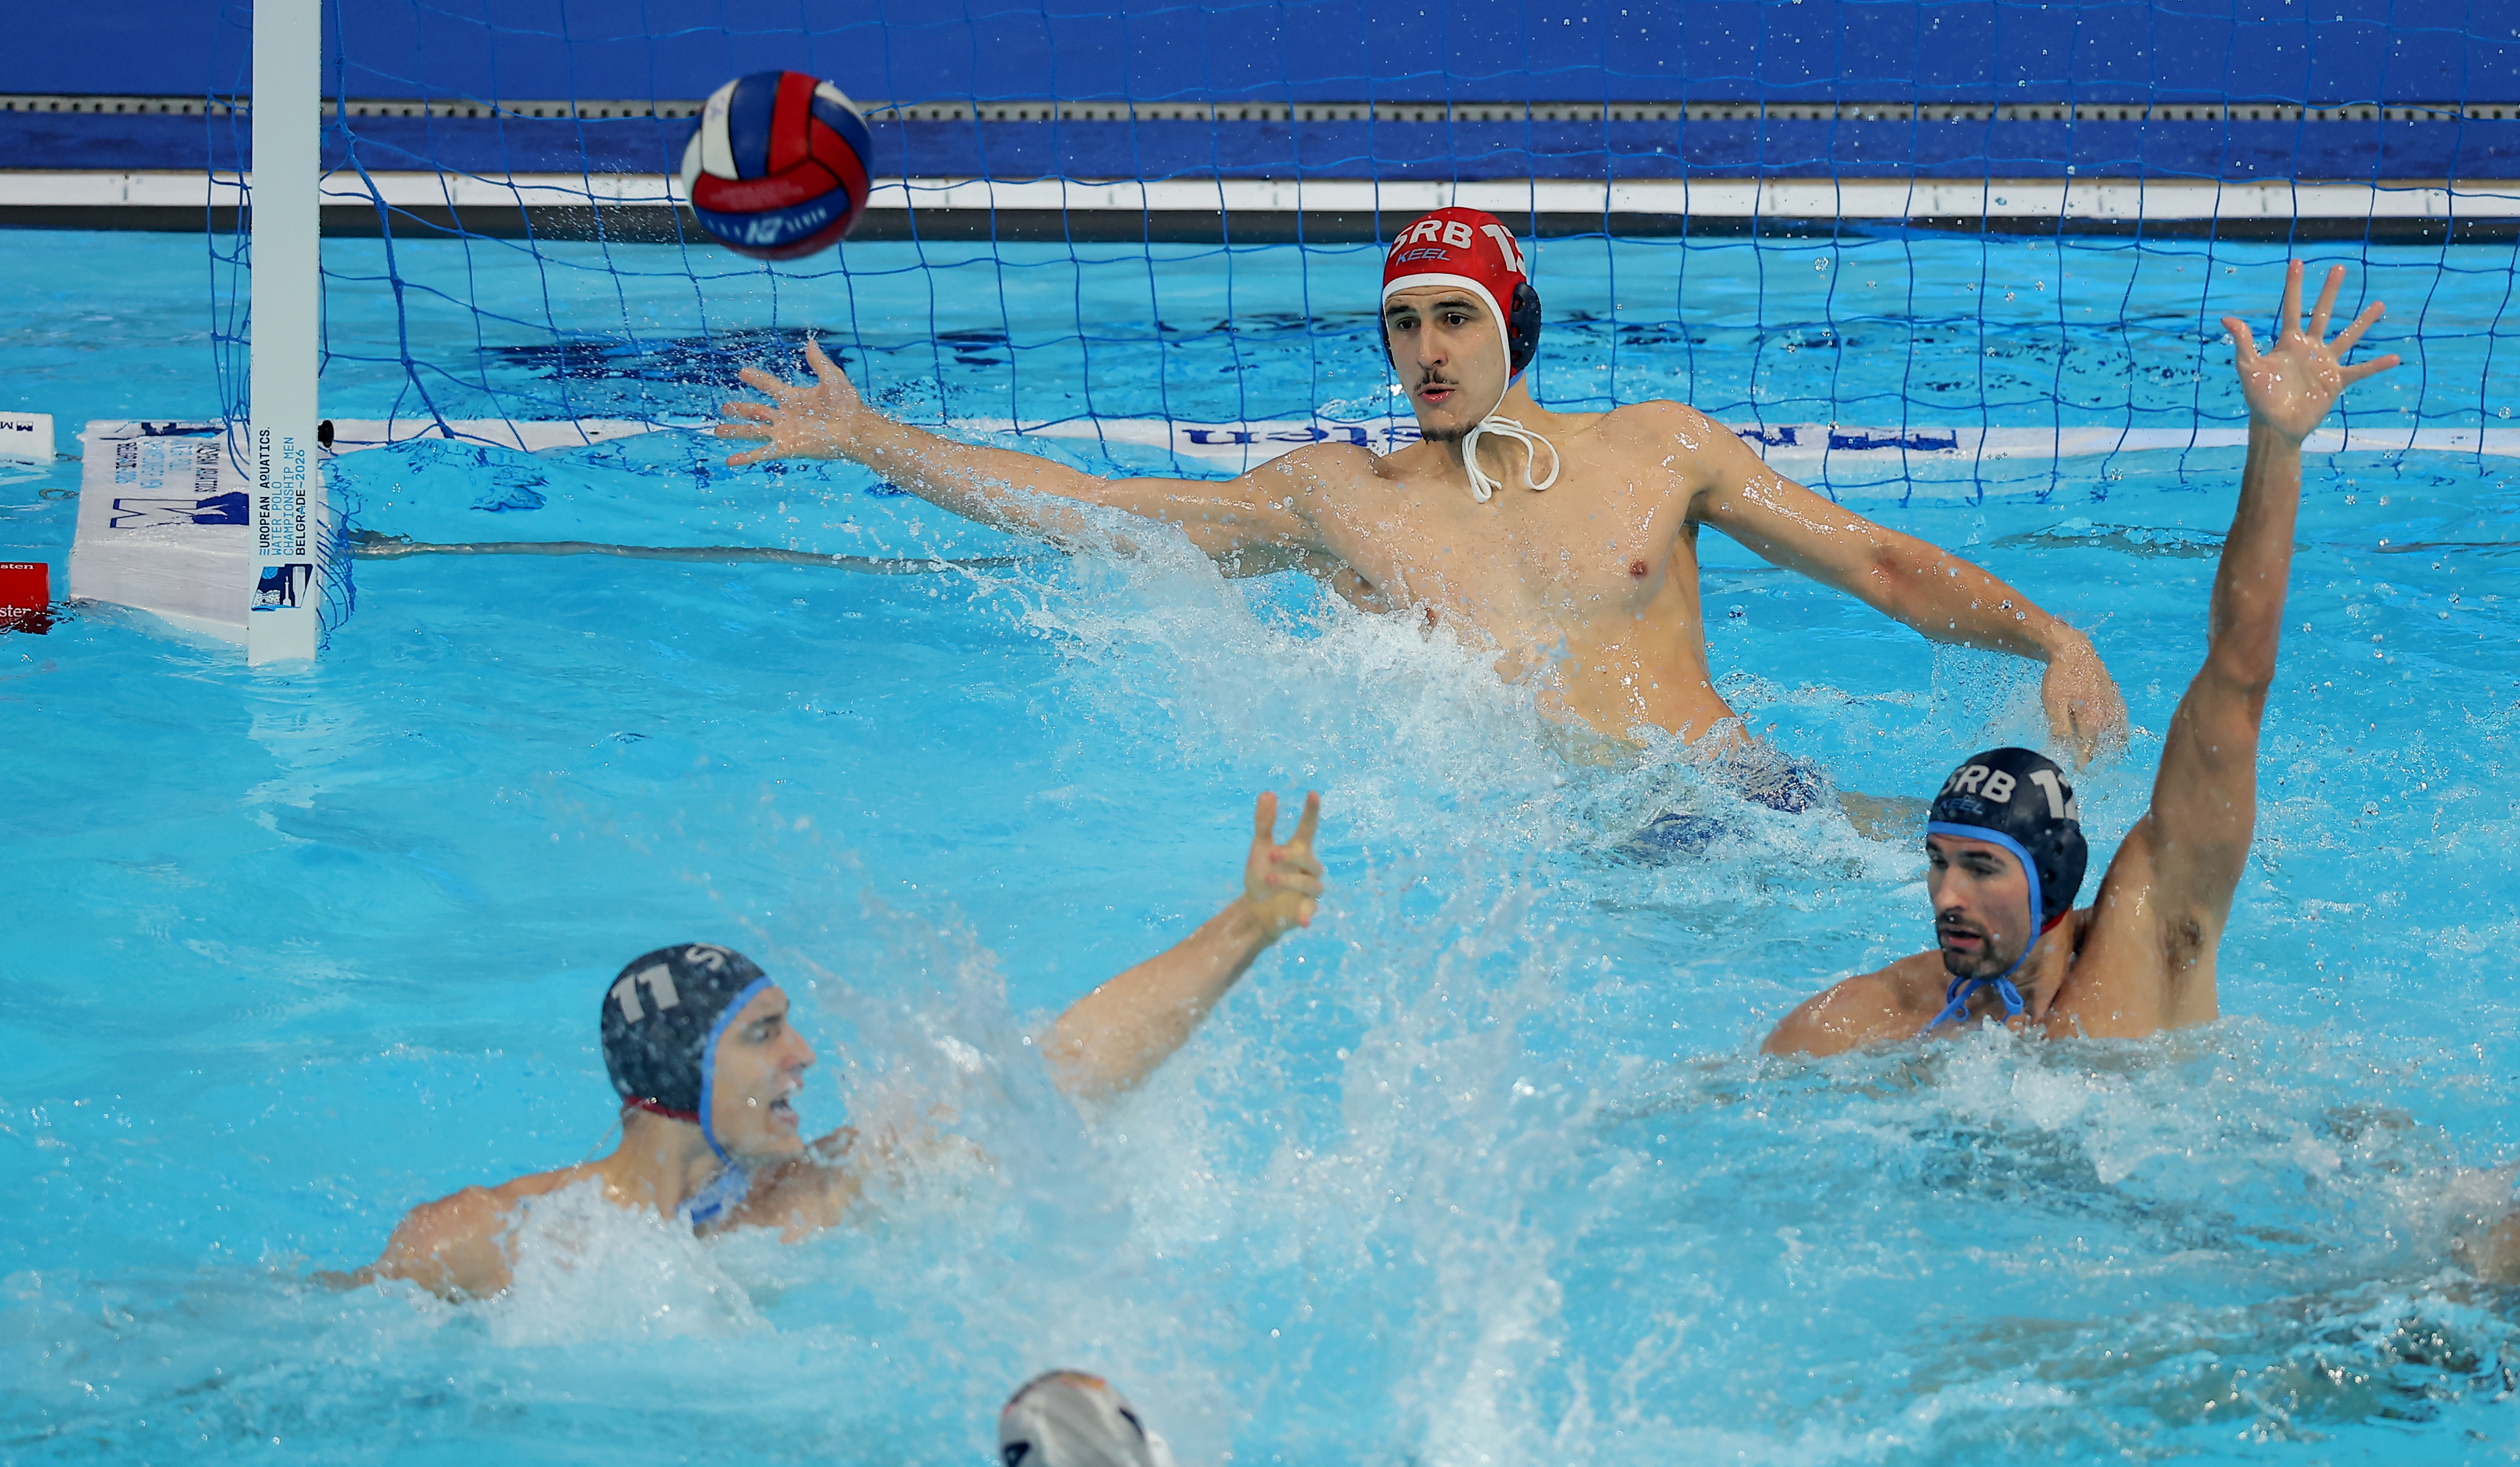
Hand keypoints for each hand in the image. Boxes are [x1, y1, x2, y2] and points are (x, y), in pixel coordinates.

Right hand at [716, 338, 869, 466]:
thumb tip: (811, 342)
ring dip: (735, 431)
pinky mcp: (786, 447)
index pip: (770, 386)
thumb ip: (818, 362)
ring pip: (753, 431)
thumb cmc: (847, 405)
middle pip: (756, 412)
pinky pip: (761, 452)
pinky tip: (730, 461)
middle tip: (724, 406)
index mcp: (794, 398)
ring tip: (717, 431)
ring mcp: (784, 433)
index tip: (742, 372)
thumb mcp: (832, 378)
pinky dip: (745, 457)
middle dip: (740, 409)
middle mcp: (786, 416)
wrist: (855, 429)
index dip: (757, 379)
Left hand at [1240, 790, 1323, 940]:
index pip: (1309, 828)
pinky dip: (1307, 916)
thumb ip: (1264, 823)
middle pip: (1308, 859)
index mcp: (1298, 850)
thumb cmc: (1263, 875)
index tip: (1313, 793)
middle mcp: (1307, 868)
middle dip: (1290, 856)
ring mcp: (1308, 890)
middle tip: (1270, 854)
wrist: (1257, 910)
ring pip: (1309, 884)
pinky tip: (1302, 922)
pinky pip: (1310, 911)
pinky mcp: (1306, 910)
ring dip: (1289, 882)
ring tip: (1267, 880)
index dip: (1311, 812)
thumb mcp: (1260, 849)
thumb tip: (1267, 793)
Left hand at [2040, 630, 2129, 765]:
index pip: (2087, 752)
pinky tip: (2115, 737)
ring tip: (2099, 752)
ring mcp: (2115, 708)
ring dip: (2105, 744)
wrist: (2075, 651)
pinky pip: (2120, 721)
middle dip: (2090, 753)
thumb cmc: (2060, 678)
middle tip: (2082, 761)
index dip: (2081, 762)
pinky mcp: (2117, 699)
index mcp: (2092, 723)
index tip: (2078, 770)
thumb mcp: (2053, 706)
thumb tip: (2065, 749)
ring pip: (2111, 734)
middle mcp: (2108, 719)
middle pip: (2098, 743)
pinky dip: (2117, 731)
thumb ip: (2060, 730)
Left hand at [2221, 262, 2399, 445]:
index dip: (2294, 286)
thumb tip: (2227, 319)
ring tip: (2379, 304)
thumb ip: (2242, 343)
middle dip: (2329, 291)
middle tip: (2339, 268)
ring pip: (2347, 337)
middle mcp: (2309, 348)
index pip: (2292, 308)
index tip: (2297, 262)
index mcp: (2288, 342)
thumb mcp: (2249, 368)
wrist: (2275, 425)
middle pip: (2321, 313)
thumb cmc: (2259, 398)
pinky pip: (2360, 371)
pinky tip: (2394, 358)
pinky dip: (2376, 366)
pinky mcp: (2336, 381)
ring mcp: (2324, 363)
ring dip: (2363, 321)